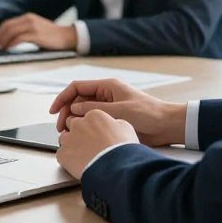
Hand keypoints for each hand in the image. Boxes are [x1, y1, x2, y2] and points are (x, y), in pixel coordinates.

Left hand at [0, 13, 77, 50]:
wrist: (67, 36)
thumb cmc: (50, 36)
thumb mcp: (35, 29)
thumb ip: (23, 30)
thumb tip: (8, 39)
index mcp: (27, 17)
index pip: (8, 23)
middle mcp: (29, 19)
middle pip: (7, 26)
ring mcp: (33, 26)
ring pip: (12, 31)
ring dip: (3, 40)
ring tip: (0, 48)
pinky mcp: (37, 34)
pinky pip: (20, 38)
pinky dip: (12, 43)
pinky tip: (9, 48)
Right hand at [48, 78, 186, 146]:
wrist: (167, 125)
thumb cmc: (149, 114)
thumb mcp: (120, 110)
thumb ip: (94, 109)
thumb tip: (74, 109)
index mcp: (107, 86)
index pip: (77, 87)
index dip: (63, 98)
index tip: (54, 111)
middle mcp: (106, 95)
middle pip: (77, 100)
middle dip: (66, 112)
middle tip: (61, 127)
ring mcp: (108, 107)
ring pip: (83, 111)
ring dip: (74, 121)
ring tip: (69, 133)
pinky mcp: (112, 119)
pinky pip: (92, 121)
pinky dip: (84, 127)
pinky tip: (81, 136)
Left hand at [57, 109, 138, 179]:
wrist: (116, 168)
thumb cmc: (122, 150)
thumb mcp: (126, 128)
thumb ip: (114, 122)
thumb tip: (113, 124)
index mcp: (94, 115)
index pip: (86, 116)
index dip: (90, 126)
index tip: (94, 134)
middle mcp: (78, 124)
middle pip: (72, 124)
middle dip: (78, 132)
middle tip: (87, 144)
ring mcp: (69, 138)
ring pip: (64, 138)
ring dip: (71, 145)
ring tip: (82, 156)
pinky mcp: (62, 153)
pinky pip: (61, 154)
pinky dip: (67, 159)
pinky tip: (78, 164)